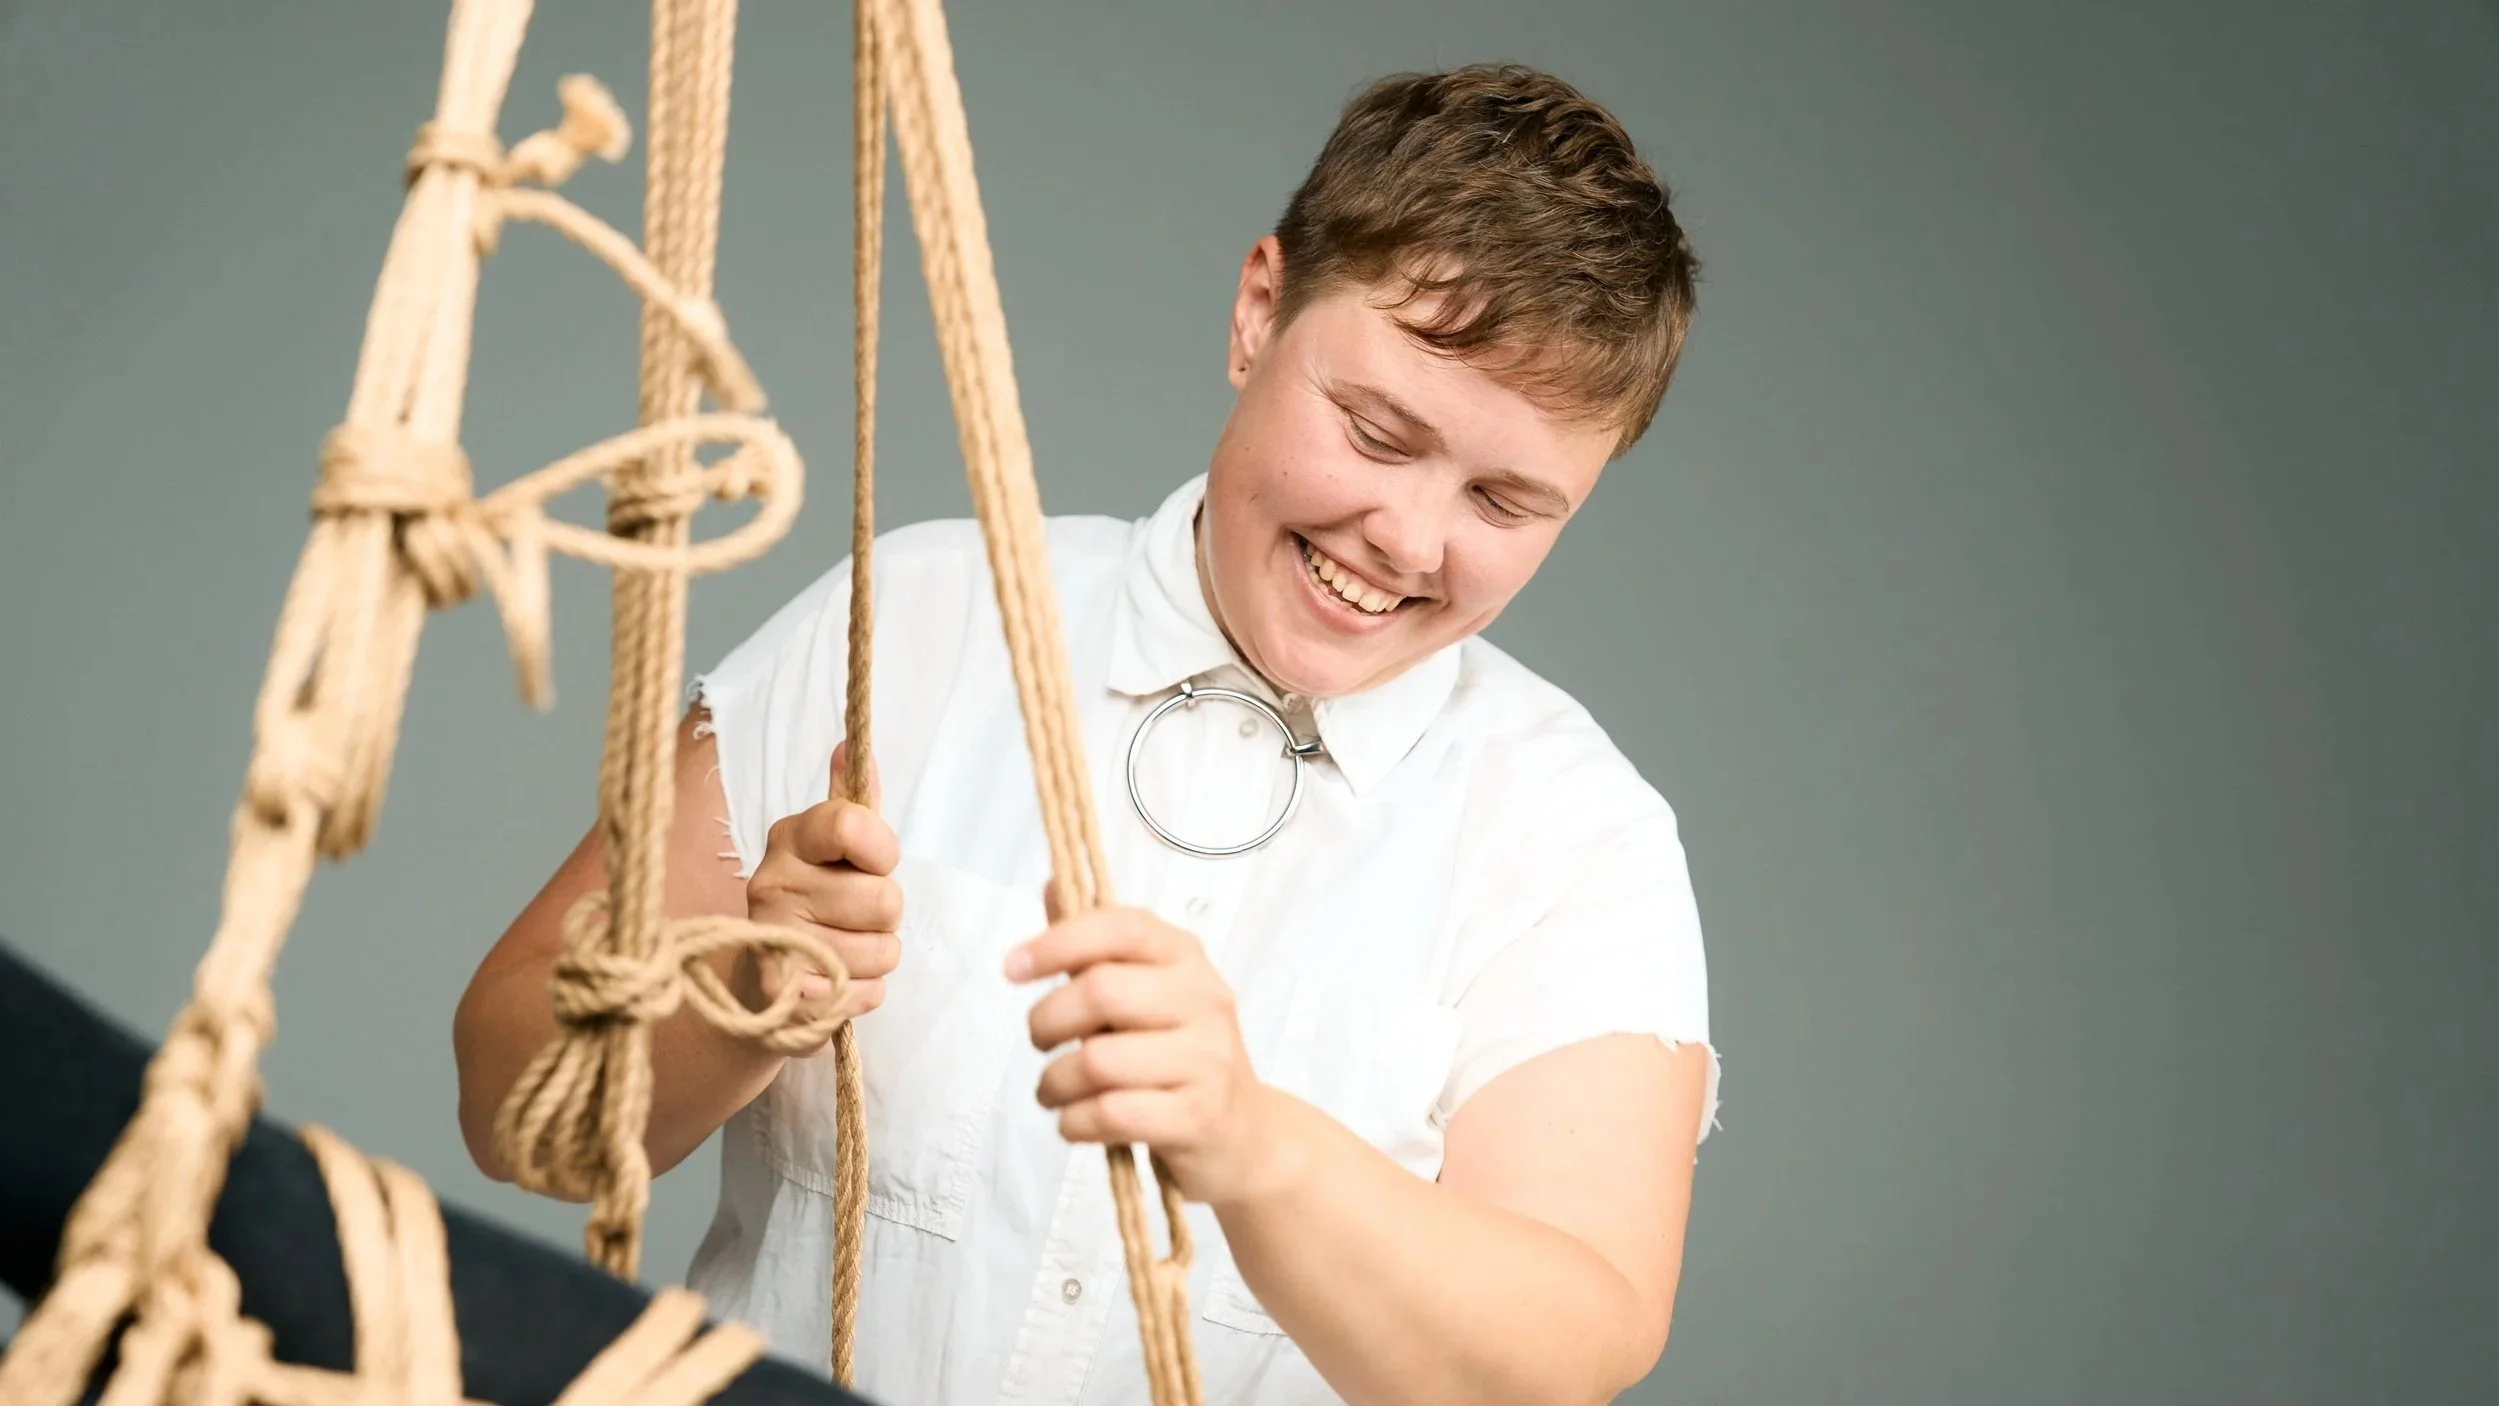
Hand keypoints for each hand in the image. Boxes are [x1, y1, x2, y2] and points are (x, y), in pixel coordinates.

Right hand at [740, 740, 901, 1053]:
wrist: (760, 977)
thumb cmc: (813, 901)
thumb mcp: (830, 847)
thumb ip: (851, 803)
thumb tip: (851, 745)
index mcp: (789, 839)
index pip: (851, 824)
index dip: (882, 849)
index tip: (875, 862)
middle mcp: (772, 883)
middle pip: (884, 899)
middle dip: (884, 915)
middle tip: (854, 916)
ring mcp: (774, 940)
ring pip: (884, 951)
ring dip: (876, 956)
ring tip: (844, 948)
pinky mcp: (784, 994)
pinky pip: (868, 993)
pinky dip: (862, 992)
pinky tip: (834, 980)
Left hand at [1008, 892, 1274, 1205]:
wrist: (1243, 1135)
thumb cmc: (1176, 1056)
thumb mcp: (1146, 994)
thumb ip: (1098, 948)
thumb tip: (1053, 884)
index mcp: (1186, 958)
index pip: (1122, 927)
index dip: (1059, 941)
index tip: (1012, 968)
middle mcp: (1204, 1000)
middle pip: (1101, 991)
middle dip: (1046, 1020)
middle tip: (1040, 1041)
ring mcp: (1207, 1060)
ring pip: (1097, 1061)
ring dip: (1053, 1082)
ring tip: (1054, 1091)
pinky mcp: (1198, 1117)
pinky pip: (1109, 1114)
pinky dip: (1073, 1121)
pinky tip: (1076, 1121)